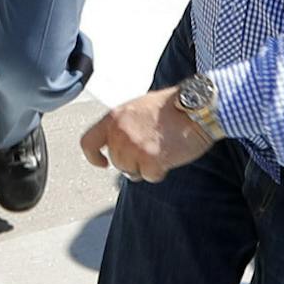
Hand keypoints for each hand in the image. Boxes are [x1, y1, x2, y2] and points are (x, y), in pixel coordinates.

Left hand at [80, 84, 214, 182]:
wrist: (195, 108)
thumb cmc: (170, 107)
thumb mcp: (136, 108)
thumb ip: (122, 126)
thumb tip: (118, 147)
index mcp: (113, 117)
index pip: (88, 142)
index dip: (93, 156)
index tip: (103, 163)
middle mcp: (119, 132)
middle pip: (116, 161)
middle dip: (132, 162)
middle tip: (150, 153)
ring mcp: (133, 146)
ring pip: (131, 172)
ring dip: (145, 167)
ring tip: (161, 151)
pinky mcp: (150, 159)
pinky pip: (149, 176)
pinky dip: (160, 172)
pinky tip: (169, 157)